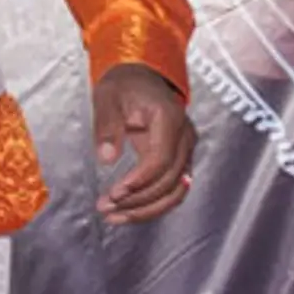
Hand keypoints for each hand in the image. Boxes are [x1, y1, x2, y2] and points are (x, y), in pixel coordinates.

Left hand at [92, 63, 196, 224]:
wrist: (140, 77)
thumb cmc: (123, 86)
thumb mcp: (107, 99)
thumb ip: (107, 128)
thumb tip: (106, 159)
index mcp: (169, 118)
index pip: (161, 159)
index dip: (139, 181)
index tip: (115, 192)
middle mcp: (184, 136)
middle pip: (170, 180)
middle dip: (138, 200)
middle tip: (106, 207)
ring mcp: (186, 149)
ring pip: (176, 191)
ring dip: (146, 209)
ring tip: (114, 216)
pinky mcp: (181, 159)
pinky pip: (173, 189)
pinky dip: (153, 204)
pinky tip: (129, 212)